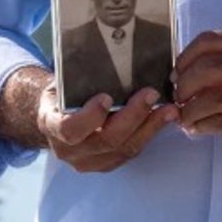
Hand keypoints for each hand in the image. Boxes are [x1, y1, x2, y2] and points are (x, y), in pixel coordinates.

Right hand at [37, 85, 178, 172]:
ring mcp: (88, 162)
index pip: (70, 129)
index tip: (106, 97)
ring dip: (150, 127)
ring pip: (124, 149)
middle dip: (133, 116)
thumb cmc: (59, 96)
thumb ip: (76, 80)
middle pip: (106, 140)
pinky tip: (163, 118)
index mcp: (52, 126)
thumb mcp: (59, 84)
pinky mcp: (106, 164)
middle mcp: (69, 150)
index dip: (90, 117)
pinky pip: (131, 152)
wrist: (54, 119)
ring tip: (169, 109)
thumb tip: (106, 56)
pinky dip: (149, 134)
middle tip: (151, 95)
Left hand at [174, 31, 221, 158]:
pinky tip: (197, 129)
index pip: (208, 41)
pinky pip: (221, 122)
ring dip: (190, 110)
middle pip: (204, 69)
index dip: (185, 56)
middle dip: (184, 85)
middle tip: (179, 98)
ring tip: (184, 118)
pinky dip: (203, 126)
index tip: (177, 72)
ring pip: (209, 98)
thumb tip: (192, 71)